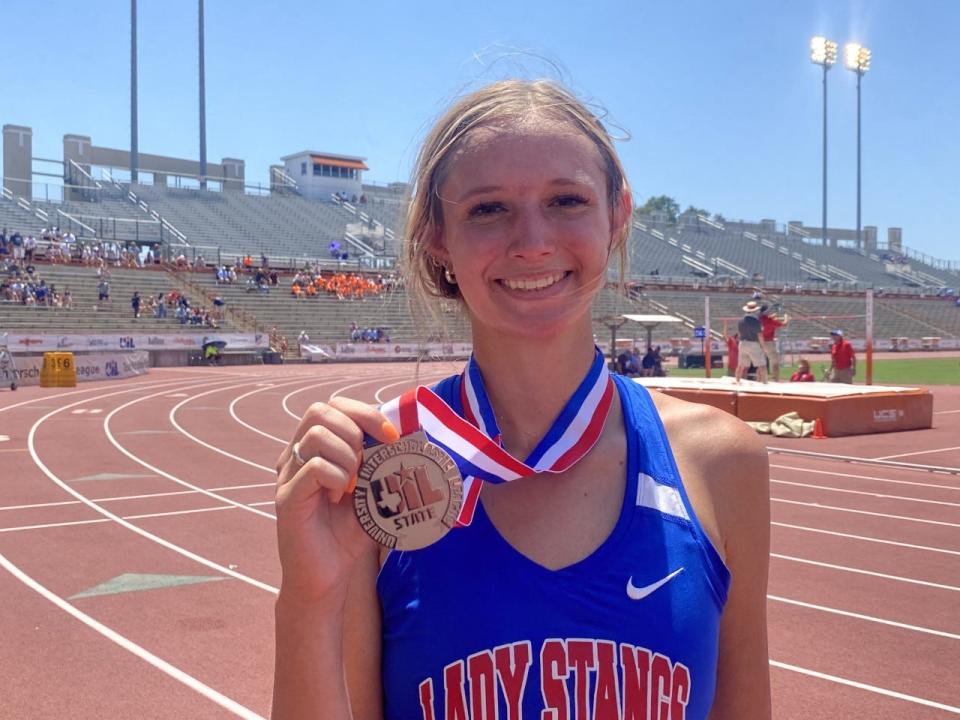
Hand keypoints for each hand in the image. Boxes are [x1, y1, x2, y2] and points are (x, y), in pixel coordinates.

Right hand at [275, 397, 398, 604]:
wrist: (327, 577)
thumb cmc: (348, 534)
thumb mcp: (373, 492)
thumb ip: (384, 465)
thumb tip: (413, 439)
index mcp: (315, 449)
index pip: (333, 406)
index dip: (365, 413)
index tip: (392, 436)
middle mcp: (296, 456)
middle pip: (319, 411)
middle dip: (355, 429)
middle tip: (367, 463)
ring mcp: (287, 476)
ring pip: (316, 436)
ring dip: (347, 456)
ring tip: (353, 485)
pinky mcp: (286, 498)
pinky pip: (313, 467)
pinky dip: (337, 478)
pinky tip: (340, 499)